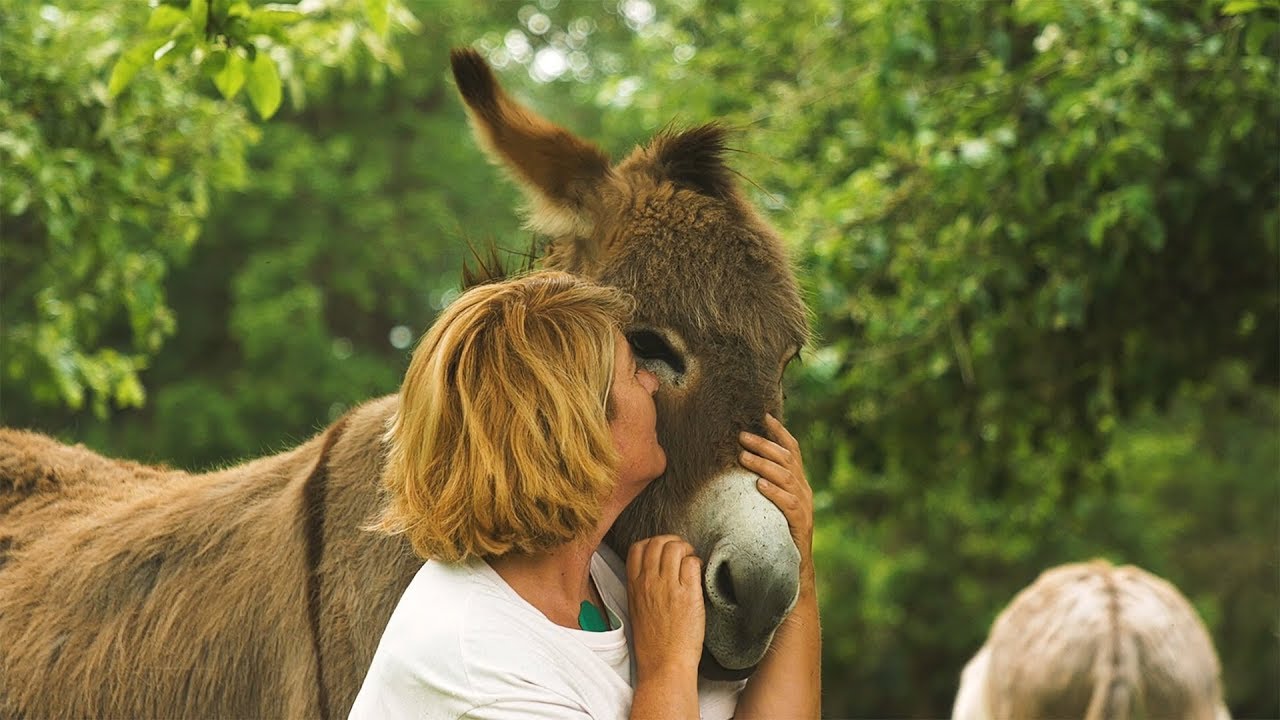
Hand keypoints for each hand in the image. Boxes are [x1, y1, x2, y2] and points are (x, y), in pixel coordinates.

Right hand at [626, 535, 704, 680]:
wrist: (664, 664)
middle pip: (658, 542)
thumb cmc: (653, 642)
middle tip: (682, 554)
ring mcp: (668, 586)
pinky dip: (697, 563)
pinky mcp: (688, 594)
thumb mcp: (637, 610)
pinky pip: (692, 563)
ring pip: (675, 547)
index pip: (637, 547)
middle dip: (672, 542)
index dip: (652, 543)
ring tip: (691, 562)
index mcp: (634, 585)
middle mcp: (649, 582)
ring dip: (686, 550)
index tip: (663, 552)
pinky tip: (698, 576)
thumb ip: (642, 587)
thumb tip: (655, 570)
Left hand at [739, 414, 813, 582]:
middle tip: (741, 436)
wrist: (795, 566)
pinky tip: (760, 486)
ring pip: (786, 478)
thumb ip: (766, 483)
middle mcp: (803, 489)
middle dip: (764, 444)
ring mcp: (803, 505)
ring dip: (764, 465)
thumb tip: (742, 462)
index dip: (780, 432)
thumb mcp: (773, 502)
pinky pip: (788, 504)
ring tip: (744, 457)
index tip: (764, 415)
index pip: (792, 450)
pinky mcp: (799, 522)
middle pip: (786, 459)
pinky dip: (774, 493)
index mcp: (798, 481)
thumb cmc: (778, 531)